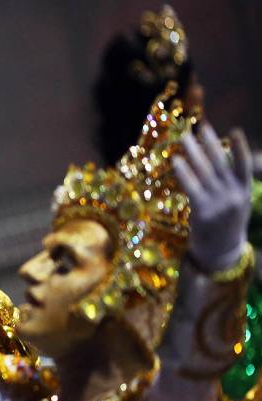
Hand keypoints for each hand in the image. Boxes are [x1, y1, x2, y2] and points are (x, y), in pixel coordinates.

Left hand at [173, 122, 251, 271]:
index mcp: (244, 192)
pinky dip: (183, 171)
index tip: (234, 131)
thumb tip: (220, 160)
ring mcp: (218, 203)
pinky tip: (176, 159)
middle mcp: (233, 195)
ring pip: (203, 171)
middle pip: (220, 162)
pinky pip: (191, 186)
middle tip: (200, 126)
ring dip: (193, 151)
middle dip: (210, 143)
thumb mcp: (236, 204)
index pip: (244, 165)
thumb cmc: (225, 225)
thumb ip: (231, 185)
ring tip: (183, 137)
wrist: (219, 253)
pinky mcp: (202, 212)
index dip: (240, 148)